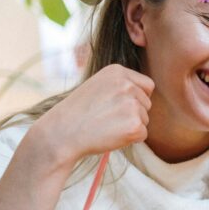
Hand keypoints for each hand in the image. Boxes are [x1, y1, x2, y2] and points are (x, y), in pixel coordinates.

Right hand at [32, 64, 153, 166]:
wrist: (60, 133)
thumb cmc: (78, 112)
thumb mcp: (97, 86)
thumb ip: (120, 85)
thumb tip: (146, 93)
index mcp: (117, 71)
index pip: (147, 85)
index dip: (136, 98)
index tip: (117, 105)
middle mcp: (127, 85)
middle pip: (147, 103)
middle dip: (133, 113)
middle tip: (106, 117)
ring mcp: (132, 104)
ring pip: (145, 119)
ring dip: (130, 125)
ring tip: (105, 125)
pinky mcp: (135, 124)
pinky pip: (142, 134)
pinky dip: (130, 138)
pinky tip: (110, 135)